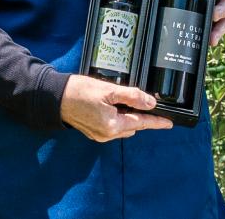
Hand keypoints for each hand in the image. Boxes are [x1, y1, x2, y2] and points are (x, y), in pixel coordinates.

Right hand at [58, 75, 172, 141]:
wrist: (54, 97)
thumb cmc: (79, 91)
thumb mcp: (108, 90)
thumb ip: (132, 96)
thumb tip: (150, 103)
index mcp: (113, 125)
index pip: (142, 123)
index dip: (157, 121)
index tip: (170, 123)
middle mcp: (108, 134)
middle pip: (133, 125)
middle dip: (141, 116)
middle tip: (146, 103)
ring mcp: (100, 135)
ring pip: (123, 127)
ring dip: (129, 117)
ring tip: (127, 102)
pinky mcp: (93, 132)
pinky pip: (113, 127)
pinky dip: (118, 119)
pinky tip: (114, 107)